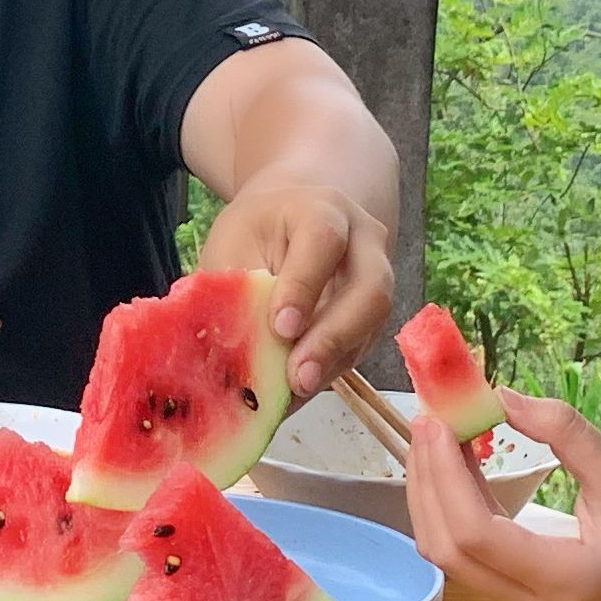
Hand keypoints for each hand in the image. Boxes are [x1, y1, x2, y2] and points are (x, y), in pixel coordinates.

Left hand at [192, 181, 391, 395]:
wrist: (291, 217)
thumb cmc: (255, 231)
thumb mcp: (233, 245)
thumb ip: (232, 290)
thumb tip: (224, 354)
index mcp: (320, 208)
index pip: (323, 240)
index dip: (304, 285)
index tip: (280, 327)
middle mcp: (362, 241)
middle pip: (371, 288)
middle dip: (334, 337)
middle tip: (298, 376)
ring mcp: (376, 277)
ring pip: (372, 323)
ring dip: (333, 362)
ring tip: (294, 391)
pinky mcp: (372, 314)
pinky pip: (360, 345)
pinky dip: (328, 370)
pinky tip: (295, 392)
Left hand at [405, 389, 600, 600]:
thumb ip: (565, 433)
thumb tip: (503, 397)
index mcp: (564, 579)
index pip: (475, 532)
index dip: (443, 474)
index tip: (437, 420)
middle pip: (448, 548)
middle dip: (427, 481)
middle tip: (429, 419)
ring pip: (452, 556)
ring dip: (434, 495)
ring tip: (439, 437)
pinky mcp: (524, 600)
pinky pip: (471, 558)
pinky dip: (454, 510)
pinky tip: (459, 468)